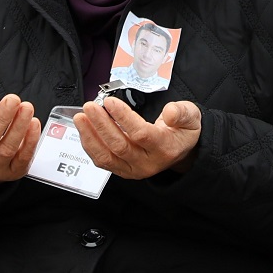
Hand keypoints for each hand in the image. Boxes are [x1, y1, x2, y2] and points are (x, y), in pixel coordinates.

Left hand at [74, 93, 201, 178]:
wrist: (180, 152)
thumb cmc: (182, 131)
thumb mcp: (191, 117)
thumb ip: (182, 113)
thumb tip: (169, 112)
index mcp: (164, 148)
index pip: (140, 134)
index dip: (123, 118)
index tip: (110, 102)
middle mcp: (147, 163)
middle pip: (119, 146)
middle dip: (101, 125)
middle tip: (90, 106)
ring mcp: (133, 169)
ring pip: (106, 157)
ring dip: (90, 137)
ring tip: (81, 118)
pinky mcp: (122, 171)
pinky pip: (102, 161)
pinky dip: (90, 145)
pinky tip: (85, 130)